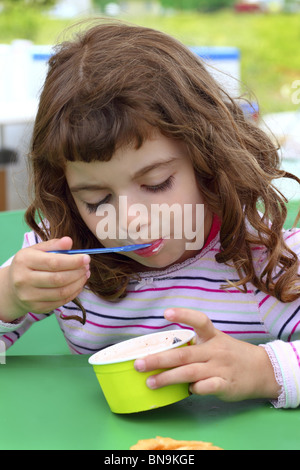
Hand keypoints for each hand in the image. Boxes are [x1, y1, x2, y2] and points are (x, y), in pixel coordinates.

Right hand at [3, 237, 89, 320]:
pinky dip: (74, 293)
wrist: (13, 287)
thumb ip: (53, 245)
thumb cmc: (29, 264)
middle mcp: (24, 280)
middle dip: (77, 272)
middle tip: (87, 267)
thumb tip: (69, 241)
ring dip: (78, 283)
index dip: (73, 261)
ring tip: (85, 274)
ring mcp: (29, 296)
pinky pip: (61, 301)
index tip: (86, 258)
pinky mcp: (37, 308)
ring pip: (62, 292)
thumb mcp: (37, 250)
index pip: (53, 262)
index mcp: (24, 261)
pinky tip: (78, 284)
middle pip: (58, 279)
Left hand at [134, 308, 279, 401]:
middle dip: (159, 359)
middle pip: (183, 354)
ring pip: (189, 372)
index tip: (166, 313)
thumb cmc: (231, 355)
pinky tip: (186, 391)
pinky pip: (206, 387)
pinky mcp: (225, 385)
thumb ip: (195, 347)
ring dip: (167, 378)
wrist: (262, 370)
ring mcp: (220, 368)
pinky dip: (194, 389)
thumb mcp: (217, 342)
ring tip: (150, 382)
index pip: (199, 320)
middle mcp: (215, 350)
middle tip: (139, 364)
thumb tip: (165, 355)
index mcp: (213, 336)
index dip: (183, 315)